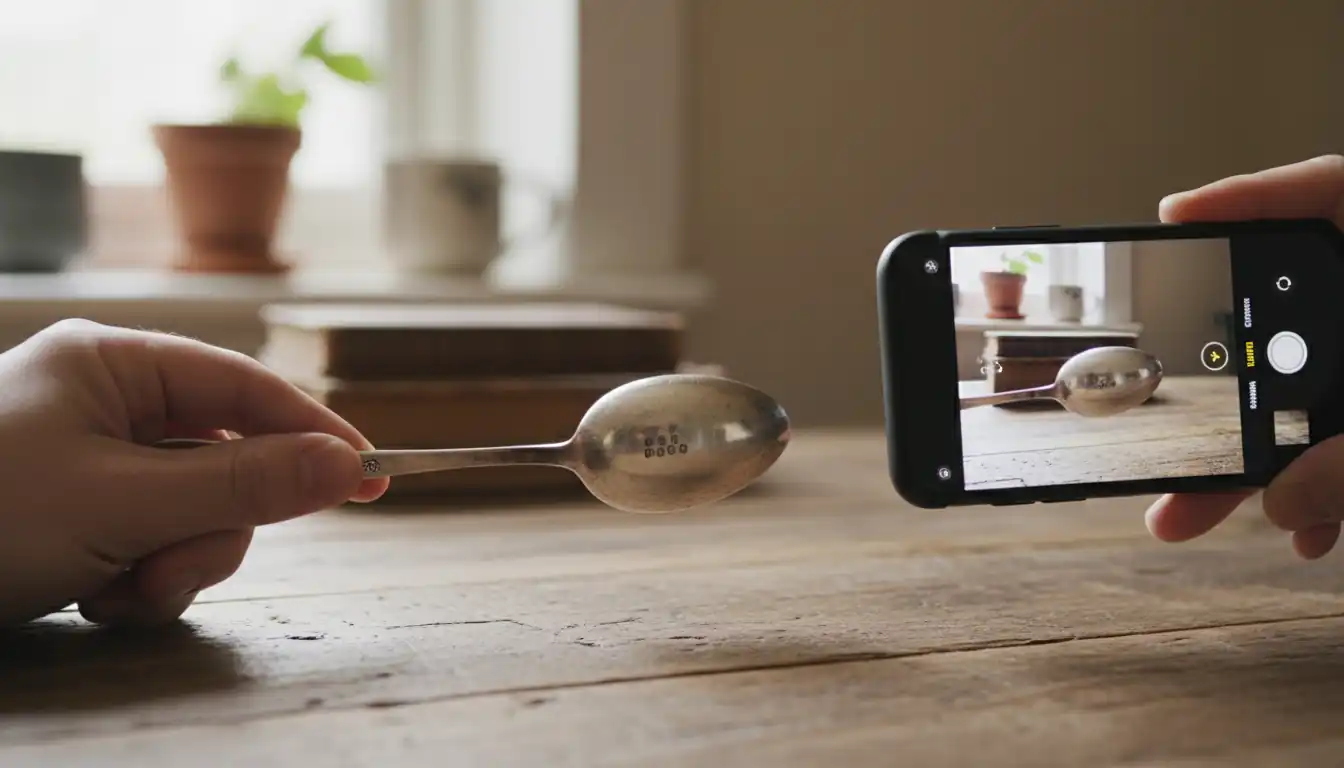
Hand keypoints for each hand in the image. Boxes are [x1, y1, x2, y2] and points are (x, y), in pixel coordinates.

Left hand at [0, 319, 388, 625]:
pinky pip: (152, 544)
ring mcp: (90, 464)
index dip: (316, 433)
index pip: (246, 388)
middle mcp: (106, 404)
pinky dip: (137, 582)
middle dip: (210, 528)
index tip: (377, 478)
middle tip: (172, 567)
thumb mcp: (122, 504)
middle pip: (226, 461)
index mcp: (114, 365)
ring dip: (172, 565)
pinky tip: (89, 599)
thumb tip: (348, 466)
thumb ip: (243, 486)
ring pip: (194, 514)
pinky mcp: (77, 517)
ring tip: (113, 592)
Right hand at [1145, 154, 1343, 558]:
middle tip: (1150, 418)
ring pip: (1316, 400)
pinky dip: (1332, 487)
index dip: (1249, 200)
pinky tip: (1310, 529)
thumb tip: (1282, 501)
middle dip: (1219, 397)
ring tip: (1196, 514)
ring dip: (1268, 466)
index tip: (1176, 216)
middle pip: (1291, 328)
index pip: (1329, 196)